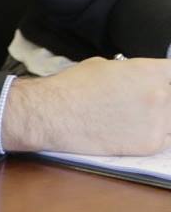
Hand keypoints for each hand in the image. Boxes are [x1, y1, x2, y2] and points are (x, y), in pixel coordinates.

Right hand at [4, 57, 170, 155]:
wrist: (53, 114)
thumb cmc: (72, 88)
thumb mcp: (104, 66)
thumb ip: (132, 72)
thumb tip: (141, 78)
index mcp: (149, 72)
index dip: (167, 77)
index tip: (163, 83)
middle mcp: (159, 95)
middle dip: (162, 98)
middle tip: (142, 102)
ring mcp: (157, 122)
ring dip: (161, 117)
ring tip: (136, 115)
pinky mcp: (150, 144)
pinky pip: (165, 138)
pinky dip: (154, 134)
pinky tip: (132, 129)